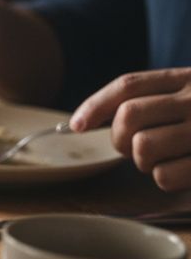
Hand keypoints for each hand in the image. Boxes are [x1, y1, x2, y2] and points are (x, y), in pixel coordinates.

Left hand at [71, 68, 190, 191]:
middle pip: (129, 114)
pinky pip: (163, 176)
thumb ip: (150, 101)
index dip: (95, 105)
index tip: (77, 126)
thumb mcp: (187, 98)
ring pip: (143, 145)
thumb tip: (84, 122)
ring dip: (142, 161)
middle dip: (120, 138)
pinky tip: (181, 171)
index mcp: (185, 79)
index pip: (128, 85)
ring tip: (162, 159)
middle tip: (133, 149)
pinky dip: (165, 179)